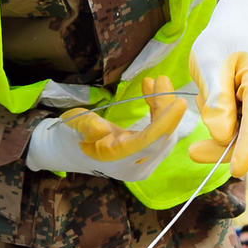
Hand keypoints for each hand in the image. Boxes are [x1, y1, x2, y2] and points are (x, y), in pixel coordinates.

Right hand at [25, 93, 189, 174]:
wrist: (68, 151)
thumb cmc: (70, 137)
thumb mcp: (72, 127)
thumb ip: (87, 126)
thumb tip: (102, 128)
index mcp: (118, 161)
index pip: (148, 143)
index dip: (165, 123)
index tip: (179, 102)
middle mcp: (135, 167)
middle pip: (161, 138)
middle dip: (166, 108)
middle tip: (162, 80)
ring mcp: (143, 164)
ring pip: (164, 135)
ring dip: (164, 108)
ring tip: (158, 82)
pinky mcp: (146, 156)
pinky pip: (160, 135)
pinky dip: (160, 114)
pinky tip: (153, 93)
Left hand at [182, 0, 247, 181]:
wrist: (244, 31)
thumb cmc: (222, 42)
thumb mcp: (207, 60)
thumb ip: (215, 97)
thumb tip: (222, 134)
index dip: (246, 147)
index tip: (236, 171)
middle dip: (224, 145)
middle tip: (193, 151)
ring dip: (226, 130)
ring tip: (208, 96)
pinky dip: (233, 126)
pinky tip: (223, 103)